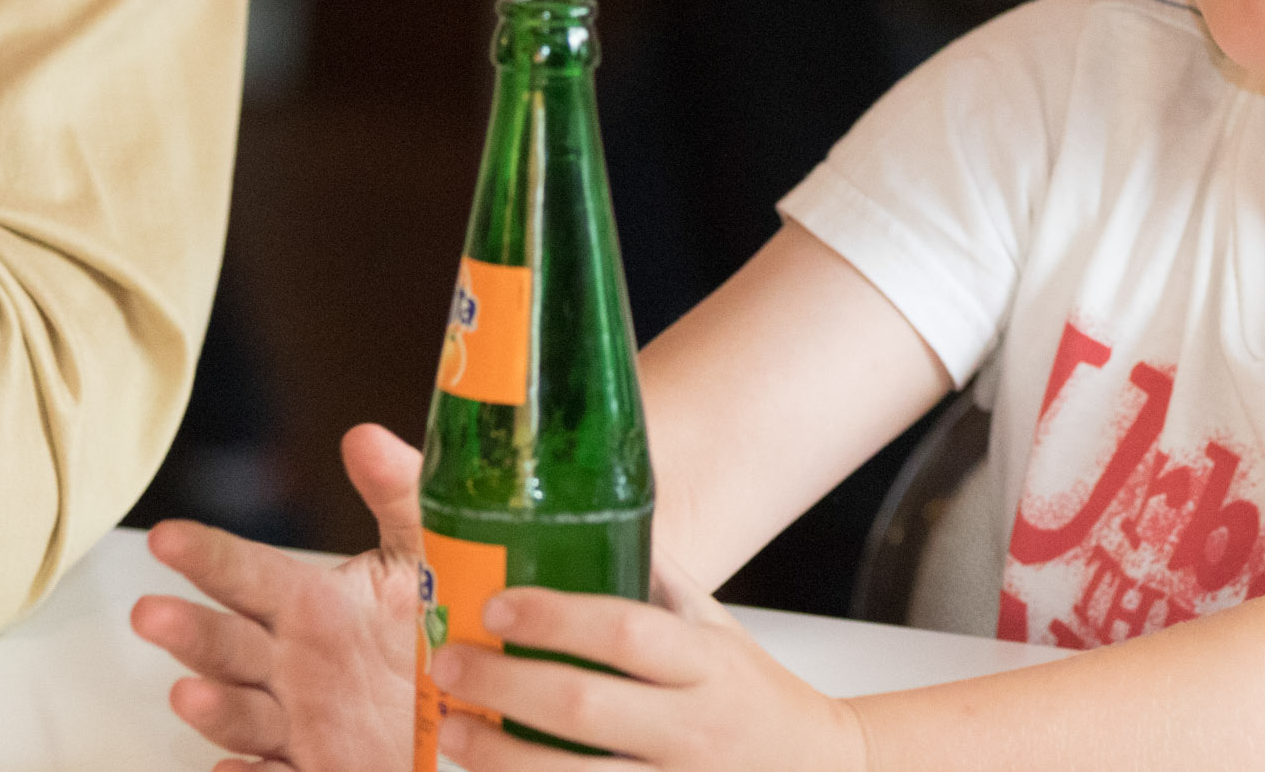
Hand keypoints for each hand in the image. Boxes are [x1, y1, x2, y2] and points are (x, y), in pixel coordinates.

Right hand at [131, 423, 424, 771]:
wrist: (467, 708)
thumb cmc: (429, 627)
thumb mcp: (425, 553)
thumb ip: (400, 493)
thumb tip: (362, 434)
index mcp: (312, 606)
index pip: (247, 575)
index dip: (208, 556)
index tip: (166, 536)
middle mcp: (293, 664)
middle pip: (228, 647)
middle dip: (189, 632)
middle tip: (151, 612)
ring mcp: (300, 723)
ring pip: (242, 714)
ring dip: (213, 706)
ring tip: (189, 692)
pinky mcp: (319, 770)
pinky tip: (230, 770)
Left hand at [429, 569, 867, 771]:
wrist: (815, 767)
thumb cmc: (749, 691)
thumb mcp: (716, 629)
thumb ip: (655, 583)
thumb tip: (580, 518)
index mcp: (707, 663)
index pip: (626, 632)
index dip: (556, 617)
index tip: (497, 604)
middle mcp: (693, 726)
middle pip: (585, 707)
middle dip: (504, 684)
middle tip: (449, 664)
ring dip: (501, 756)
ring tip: (456, 732)